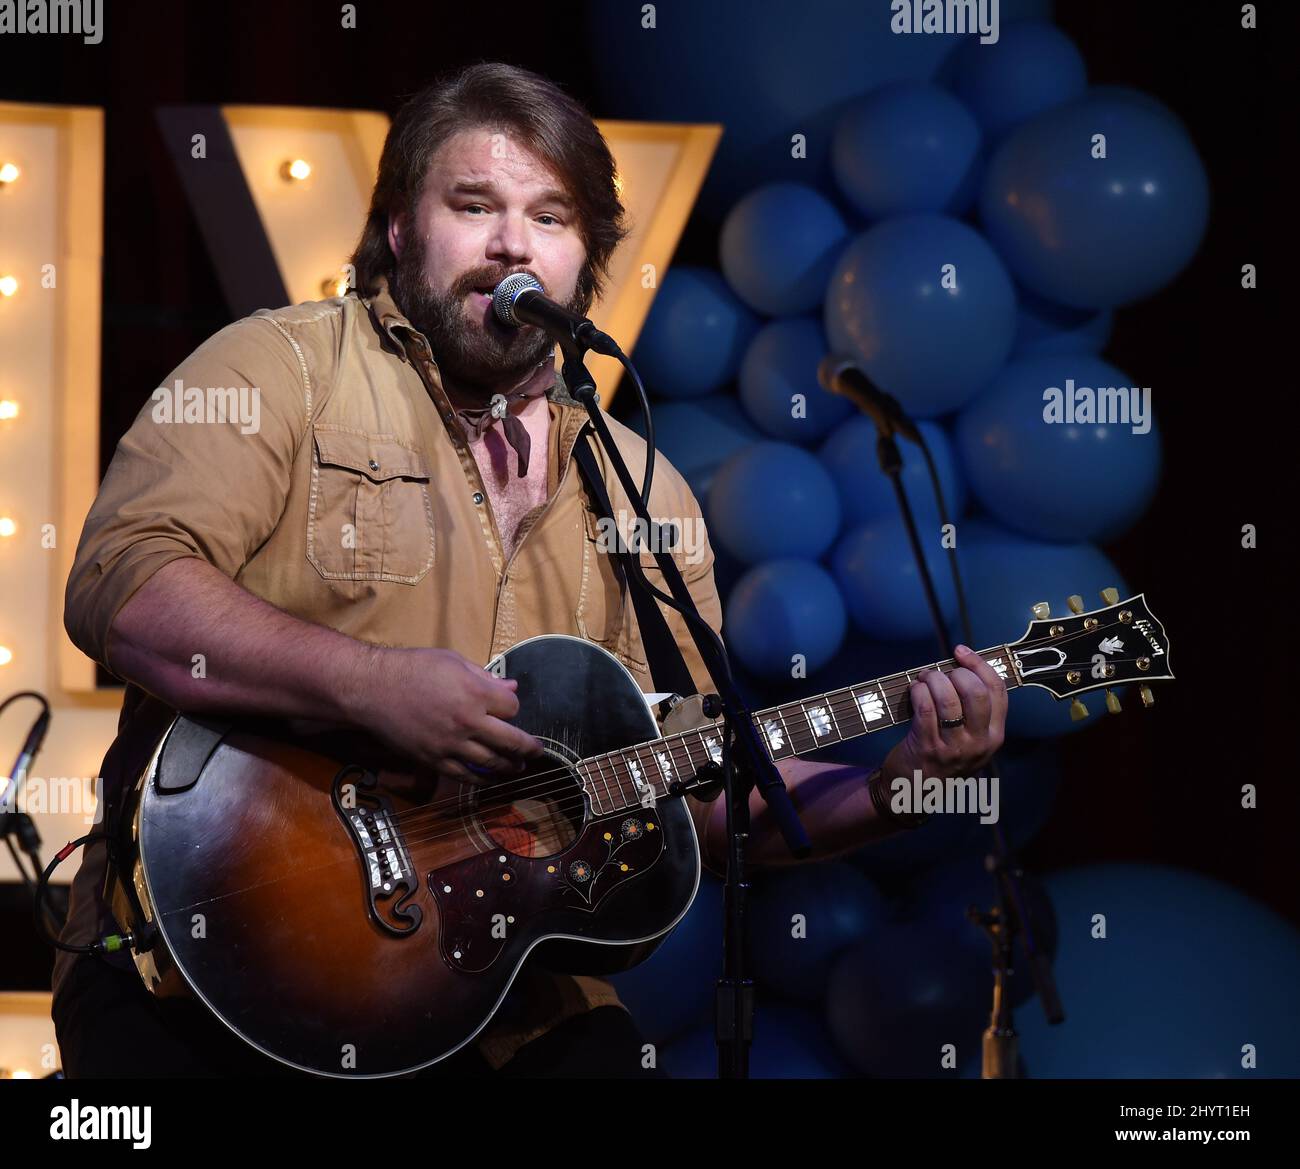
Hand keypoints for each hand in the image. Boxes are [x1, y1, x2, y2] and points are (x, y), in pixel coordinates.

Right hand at [358, 647, 545, 783]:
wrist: (372, 689)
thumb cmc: (412, 668)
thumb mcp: (453, 661)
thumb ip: (485, 677)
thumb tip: (511, 687)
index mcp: (476, 693)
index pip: (512, 707)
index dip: (512, 706)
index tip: (507, 706)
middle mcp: (468, 721)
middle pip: (512, 742)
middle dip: (529, 748)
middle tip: (538, 752)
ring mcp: (451, 744)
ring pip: (492, 762)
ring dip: (510, 767)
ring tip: (519, 767)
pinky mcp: (434, 759)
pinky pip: (465, 775)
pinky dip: (482, 779)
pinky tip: (490, 779)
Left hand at [882, 645, 1006, 782]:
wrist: (916, 792)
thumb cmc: (943, 757)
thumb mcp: (971, 740)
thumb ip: (973, 710)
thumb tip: (961, 667)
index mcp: (994, 735)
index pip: (997, 691)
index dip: (980, 665)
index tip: (962, 651)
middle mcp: (979, 742)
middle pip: (975, 692)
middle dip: (955, 672)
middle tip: (940, 673)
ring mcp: (954, 748)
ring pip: (948, 698)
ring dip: (932, 680)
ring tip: (923, 679)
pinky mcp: (928, 748)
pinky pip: (925, 709)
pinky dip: (918, 691)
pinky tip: (914, 690)